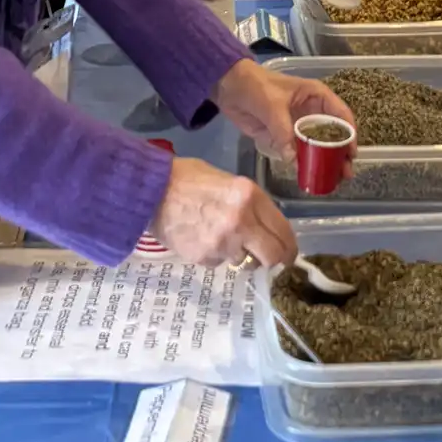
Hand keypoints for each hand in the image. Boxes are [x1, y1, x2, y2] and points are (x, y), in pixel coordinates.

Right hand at [148, 156, 297, 267]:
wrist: (151, 191)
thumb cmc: (189, 179)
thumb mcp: (229, 182)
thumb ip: (251, 204)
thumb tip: (267, 227)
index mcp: (250, 196)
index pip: (283, 231)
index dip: (290, 247)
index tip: (289, 254)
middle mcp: (241, 221)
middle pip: (273, 256)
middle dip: (275, 261)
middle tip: (270, 261)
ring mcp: (222, 242)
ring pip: (245, 262)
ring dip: (240, 255)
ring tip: (222, 239)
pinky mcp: (204, 257)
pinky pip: (220, 262)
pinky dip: (216, 255)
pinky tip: (202, 238)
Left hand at [213, 59, 355, 163]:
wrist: (228, 87)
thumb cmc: (255, 87)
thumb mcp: (272, 106)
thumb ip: (283, 132)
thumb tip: (293, 159)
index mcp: (316, 97)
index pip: (341, 116)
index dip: (349, 134)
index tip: (351, 153)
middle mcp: (312, 112)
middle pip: (332, 135)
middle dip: (339, 154)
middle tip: (345, 174)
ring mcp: (298, 126)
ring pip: (317, 147)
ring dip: (324, 162)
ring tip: (331, 180)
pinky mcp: (284, 137)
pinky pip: (298, 153)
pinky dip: (304, 164)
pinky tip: (308, 176)